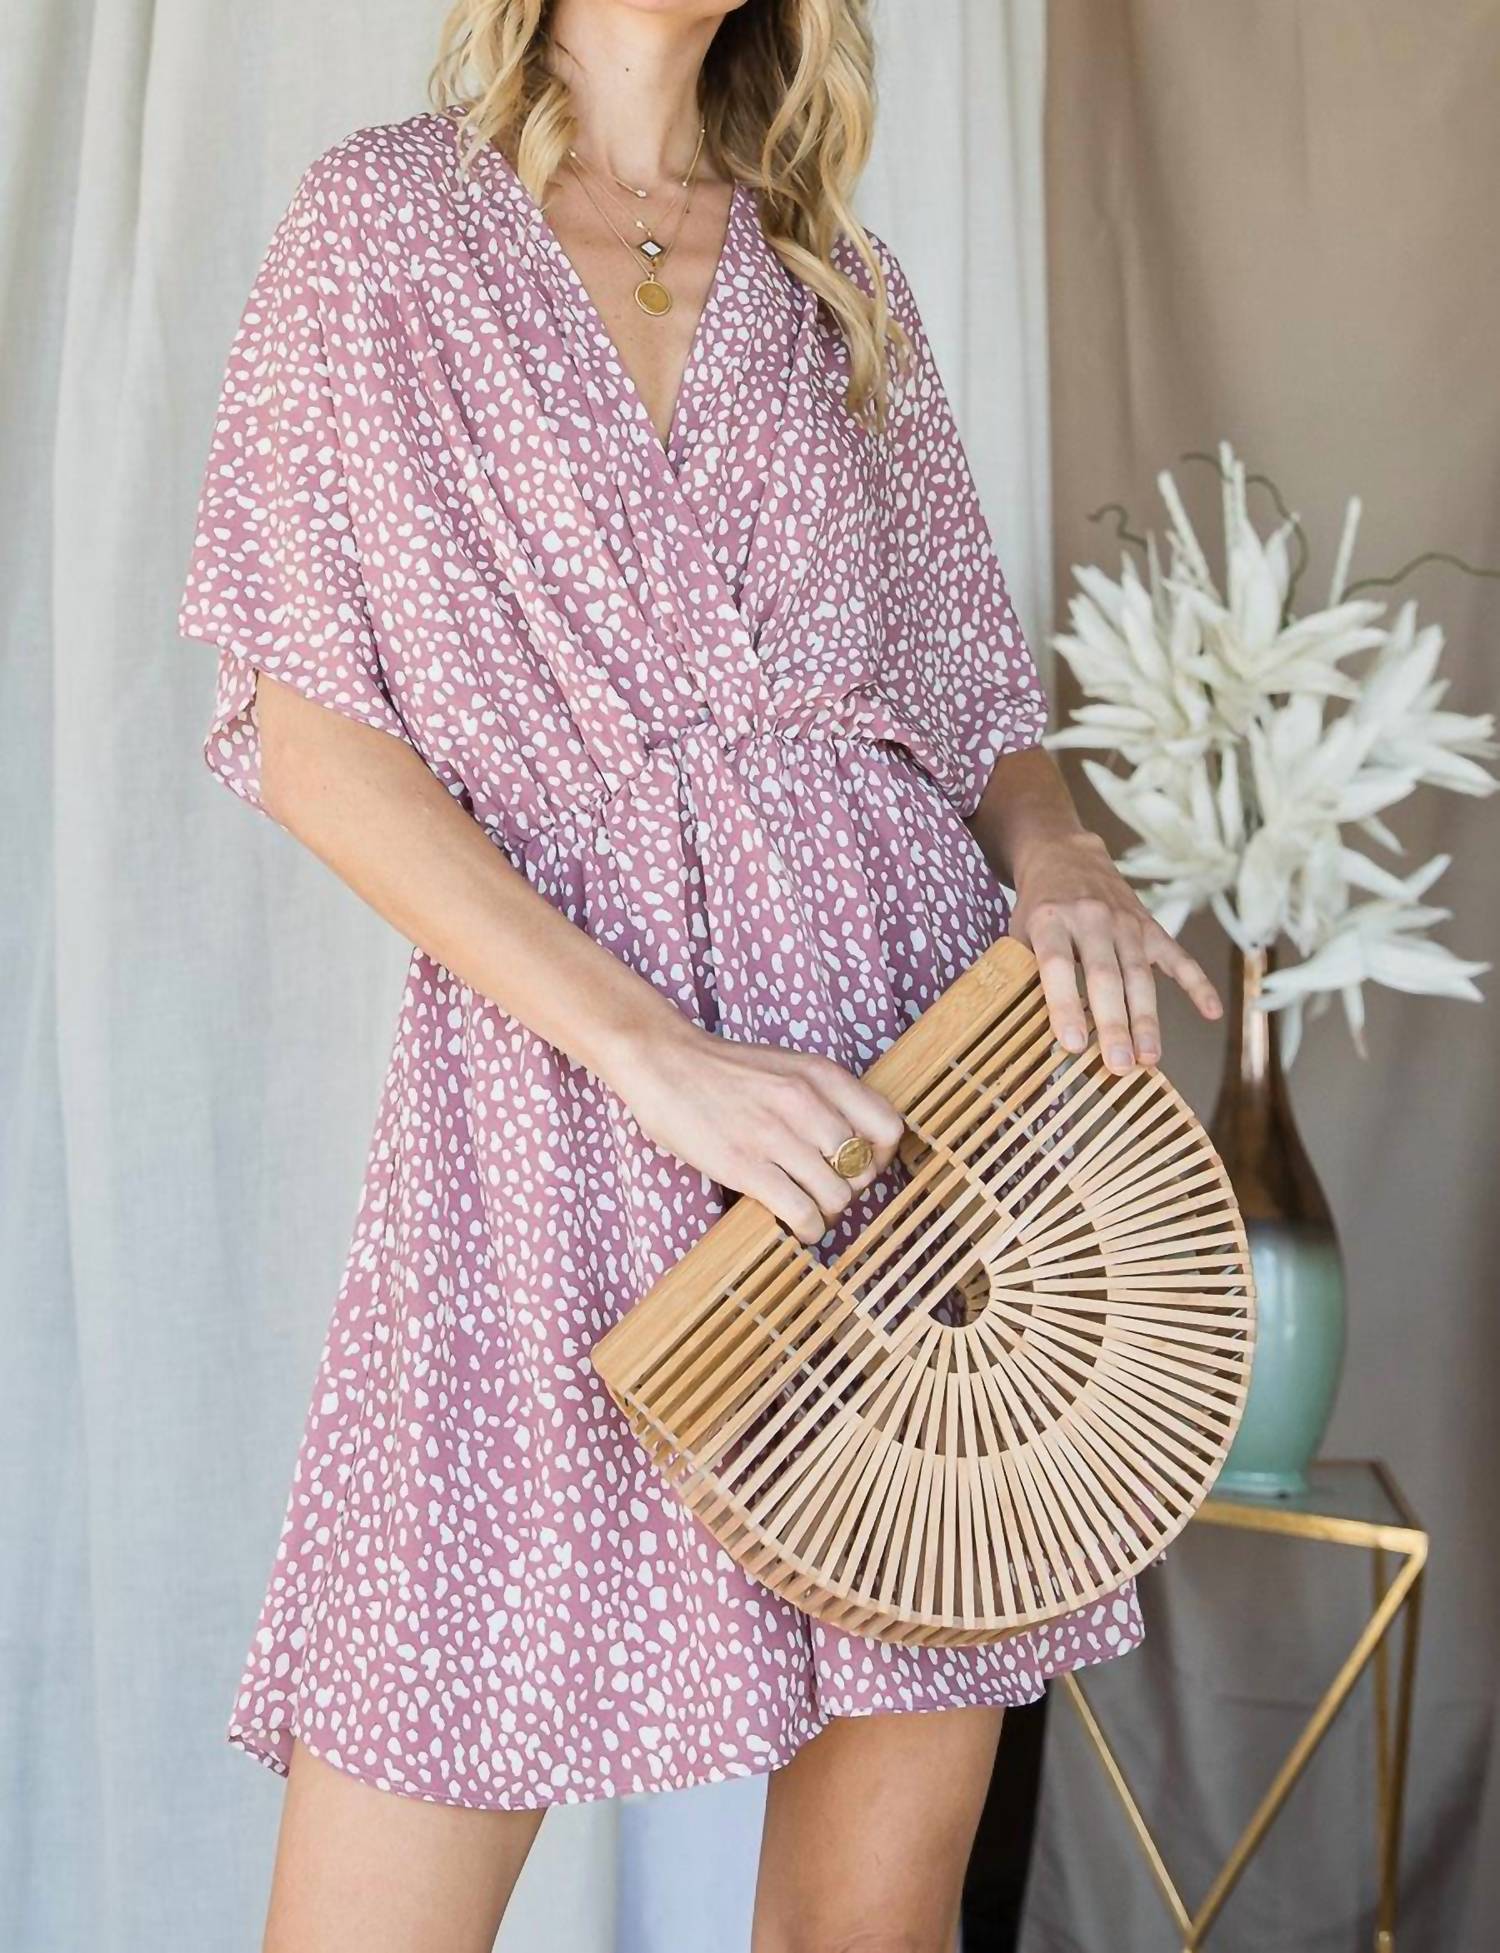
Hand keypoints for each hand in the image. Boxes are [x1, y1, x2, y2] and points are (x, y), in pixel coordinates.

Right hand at [608, 1023, 907, 1244]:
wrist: (664, 1062)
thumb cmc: (726, 1070)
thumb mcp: (789, 1066)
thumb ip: (826, 1097)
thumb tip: (858, 1146)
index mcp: (823, 1076)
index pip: (889, 1128)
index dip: (881, 1156)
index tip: (859, 1164)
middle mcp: (806, 1103)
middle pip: (864, 1171)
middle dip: (849, 1187)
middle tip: (823, 1187)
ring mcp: (776, 1135)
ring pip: (838, 1197)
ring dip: (826, 1211)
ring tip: (806, 1206)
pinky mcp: (745, 1166)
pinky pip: (802, 1213)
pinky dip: (806, 1228)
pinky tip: (794, 1223)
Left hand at [1008, 830, 1221, 1072]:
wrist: (1065, 853)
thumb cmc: (1039, 907)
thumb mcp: (1019, 932)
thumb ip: (1023, 974)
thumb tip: (1026, 1035)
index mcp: (1049, 918)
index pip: (1058, 964)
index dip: (1065, 1005)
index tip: (1073, 1044)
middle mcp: (1090, 917)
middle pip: (1105, 975)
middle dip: (1114, 1023)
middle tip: (1119, 1064)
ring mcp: (1125, 921)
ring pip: (1139, 974)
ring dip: (1146, 1019)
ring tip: (1148, 1058)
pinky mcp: (1149, 925)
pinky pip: (1177, 956)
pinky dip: (1196, 984)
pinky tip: (1211, 1012)